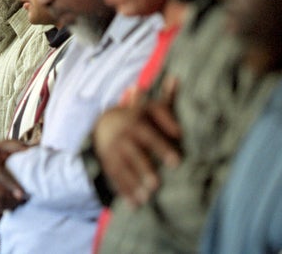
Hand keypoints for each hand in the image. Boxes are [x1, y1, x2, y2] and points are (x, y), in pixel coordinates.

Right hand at [0, 140, 28, 212]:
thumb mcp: (6, 145)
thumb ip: (19, 147)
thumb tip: (33, 149)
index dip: (10, 185)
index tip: (22, 194)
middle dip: (11, 199)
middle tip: (26, 200)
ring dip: (9, 204)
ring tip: (22, 202)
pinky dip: (5, 207)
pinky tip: (15, 204)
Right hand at [92, 77, 181, 206]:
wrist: (103, 126)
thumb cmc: (136, 117)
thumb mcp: (147, 107)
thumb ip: (165, 98)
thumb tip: (176, 77)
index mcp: (134, 121)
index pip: (148, 132)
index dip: (162, 146)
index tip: (177, 158)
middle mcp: (122, 136)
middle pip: (134, 153)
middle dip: (145, 167)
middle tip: (157, 184)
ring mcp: (113, 150)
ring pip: (123, 168)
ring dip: (134, 183)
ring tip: (147, 198)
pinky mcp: (108, 163)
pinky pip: (115, 178)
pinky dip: (125, 192)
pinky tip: (135, 205)